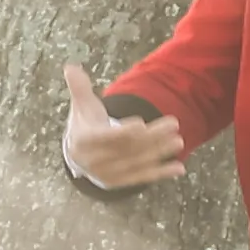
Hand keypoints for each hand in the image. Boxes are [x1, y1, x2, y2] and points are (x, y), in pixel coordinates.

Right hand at [61, 65, 186, 189]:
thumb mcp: (81, 105)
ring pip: (137, 162)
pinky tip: (178, 169)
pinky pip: (141, 177)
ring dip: (160, 153)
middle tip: (173, 124)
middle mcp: (94, 161)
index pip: (105, 137)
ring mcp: (107, 174)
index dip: (123, 132)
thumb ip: (79, 87)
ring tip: (179, 141)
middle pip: (126, 148)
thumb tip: (70, 67)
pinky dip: (160, 173)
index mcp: (83, 141)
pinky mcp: (119, 182)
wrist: (80, 154)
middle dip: (151, 137)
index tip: (141, 124)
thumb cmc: (85, 124)